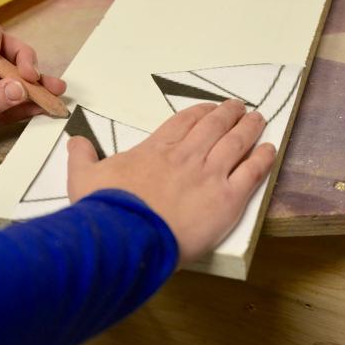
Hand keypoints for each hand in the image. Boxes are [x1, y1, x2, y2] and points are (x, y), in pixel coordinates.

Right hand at [67, 100, 275, 264]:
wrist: (127, 237)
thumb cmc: (105, 208)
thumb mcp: (83, 178)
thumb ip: (81, 157)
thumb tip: (75, 141)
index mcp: (156, 148)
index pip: (183, 121)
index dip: (199, 112)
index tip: (209, 108)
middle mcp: (187, 155)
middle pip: (214, 126)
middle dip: (228, 113)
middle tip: (239, 106)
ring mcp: (210, 175)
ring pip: (236, 143)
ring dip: (249, 128)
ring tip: (257, 118)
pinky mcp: (228, 199)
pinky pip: (252, 173)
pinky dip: (262, 159)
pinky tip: (270, 149)